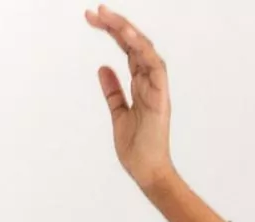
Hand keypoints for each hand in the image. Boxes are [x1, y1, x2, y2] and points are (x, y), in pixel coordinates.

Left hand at [86, 6, 172, 189]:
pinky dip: (142, 49)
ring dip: (127, 31)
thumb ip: (113, 91)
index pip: (128, 50)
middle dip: (116, 25)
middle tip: (95, 11)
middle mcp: (151, 83)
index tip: (93, 18)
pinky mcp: (161, 98)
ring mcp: (157, 89)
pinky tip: (126, 34)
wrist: (147, 172)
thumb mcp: (118, 113)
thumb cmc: (137, 148)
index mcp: (142, 85)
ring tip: (107, 16)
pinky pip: (154, 67)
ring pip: (145, 51)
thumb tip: (102, 68)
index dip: (113, 32)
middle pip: (135, 45)